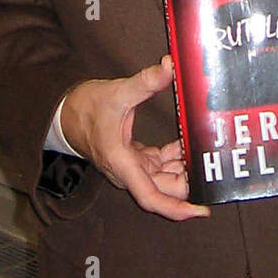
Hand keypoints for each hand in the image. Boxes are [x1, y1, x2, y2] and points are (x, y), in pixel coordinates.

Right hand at [61, 56, 209, 221]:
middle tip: (211, 165)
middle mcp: (128, 171)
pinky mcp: (135, 159)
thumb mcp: (117, 93)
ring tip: (203, 151)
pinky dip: (176, 157)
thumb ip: (145, 82)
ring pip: (165, 178)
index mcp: (122, 163)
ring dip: (184, 168)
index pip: (151, 197)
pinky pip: (161, 165)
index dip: (177, 208)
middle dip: (188, 181)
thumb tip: (169, 67)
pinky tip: (188, 144)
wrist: (66, 111)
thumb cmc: (86, 108)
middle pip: (165, 189)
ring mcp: (132, 166)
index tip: (201, 210)